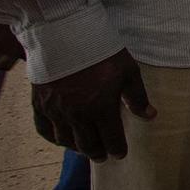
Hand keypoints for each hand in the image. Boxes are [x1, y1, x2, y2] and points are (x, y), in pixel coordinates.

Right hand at [31, 48, 154, 159]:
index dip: (117, 149)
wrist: (65, 33)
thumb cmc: (101, 51)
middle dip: (98, 152)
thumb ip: (137, 97)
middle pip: (87, 144)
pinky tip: (61, 138)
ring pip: (65, 140)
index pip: (111, 139)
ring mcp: (55, 110)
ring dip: (77, 147)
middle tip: (103, 156)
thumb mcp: (127, 71)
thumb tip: (149, 116)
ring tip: (85, 148)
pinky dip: (53, 137)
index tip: (120, 154)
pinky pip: (44, 129)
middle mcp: (76, 115)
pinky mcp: (39, 103)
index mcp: (100, 108)